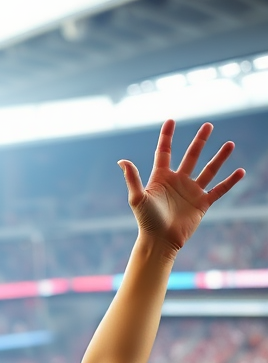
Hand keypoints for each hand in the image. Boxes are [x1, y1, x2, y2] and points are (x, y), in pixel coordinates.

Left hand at [120, 120, 244, 253]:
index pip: (164, 152)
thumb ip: (133, 178)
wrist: (160, 241)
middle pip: (191, 156)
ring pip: (208, 170)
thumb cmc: (146, 221)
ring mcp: (191, 191)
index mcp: (161, 178)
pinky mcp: (202, 203)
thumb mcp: (137, 198)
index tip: (171, 120)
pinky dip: (230, 182)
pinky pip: (218, 190)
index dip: (167, 137)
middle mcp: (177, 181)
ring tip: (230, 144)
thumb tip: (122, 161)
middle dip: (200, 141)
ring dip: (219, 157)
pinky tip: (240, 171)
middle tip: (208, 125)